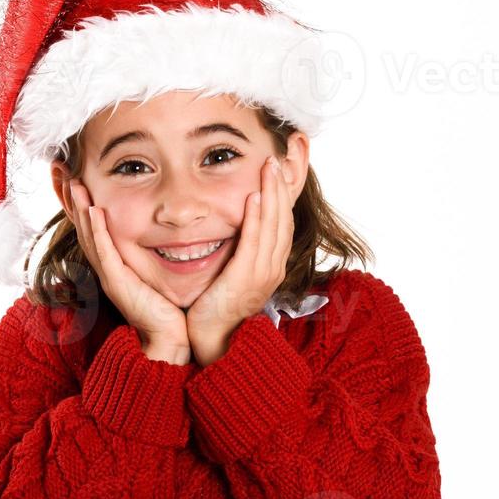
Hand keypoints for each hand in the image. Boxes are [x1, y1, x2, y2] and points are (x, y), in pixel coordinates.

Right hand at [67, 179, 189, 359]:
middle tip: (66, 175)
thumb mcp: (155, 276)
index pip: (94, 231)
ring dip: (82, 209)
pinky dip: (98, 231)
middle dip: (75, 202)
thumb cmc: (167, 309)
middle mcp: (106, 270)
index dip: (84, 206)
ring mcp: (109, 276)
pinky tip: (95, 211)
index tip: (78, 182)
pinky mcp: (118, 283)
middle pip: (84, 230)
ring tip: (76, 185)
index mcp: (113, 267)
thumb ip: (153, 257)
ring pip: (90, 237)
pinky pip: (105, 252)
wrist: (167, 338)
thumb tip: (167, 235)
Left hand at [187, 155, 294, 364]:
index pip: (284, 222)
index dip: (283, 195)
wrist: (214, 340)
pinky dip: (257, 219)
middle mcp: (274, 267)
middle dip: (281, 186)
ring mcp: (264, 273)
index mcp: (272, 265)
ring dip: (272, 194)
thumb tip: (235, 226)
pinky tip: (254, 198)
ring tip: (268, 167)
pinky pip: (255, 243)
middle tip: (277, 158)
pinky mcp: (247, 279)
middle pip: (284, 218)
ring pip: (274, 226)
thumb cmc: (218, 307)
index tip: (279, 170)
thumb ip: (240, 250)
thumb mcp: (234, 273)